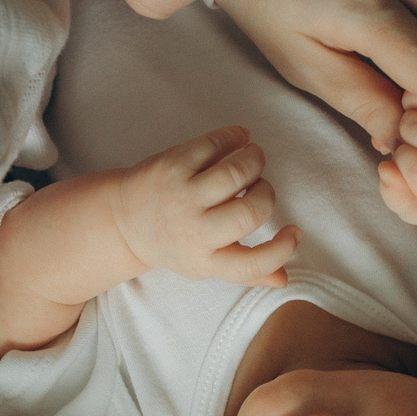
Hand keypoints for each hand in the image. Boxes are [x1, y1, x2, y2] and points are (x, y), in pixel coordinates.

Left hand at [112, 126, 300, 286]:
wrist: (122, 221)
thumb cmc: (174, 242)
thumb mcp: (204, 264)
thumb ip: (244, 269)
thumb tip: (284, 279)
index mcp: (204, 261)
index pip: (252, 264)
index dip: (282, 249)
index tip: (294, 231)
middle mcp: (193, 232)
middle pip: (250, 213)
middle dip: (267, 193)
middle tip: (260, 186)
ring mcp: (181, 197)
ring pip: (236, 172)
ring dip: (254, 160)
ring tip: (253, 158)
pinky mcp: (172, 166)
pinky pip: (214, 144)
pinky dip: (234, 137)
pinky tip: (239, 138)